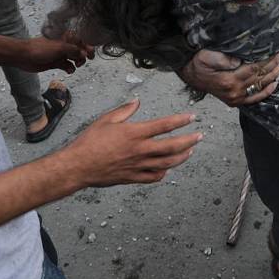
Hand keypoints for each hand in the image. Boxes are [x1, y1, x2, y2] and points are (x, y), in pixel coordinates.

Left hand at [17, 34, 94, 73]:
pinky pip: (68, 66)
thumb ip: (74, 50)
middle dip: (83, 57)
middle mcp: (64, 45)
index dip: (88, 47)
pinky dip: (70, 69)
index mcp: (66, 37)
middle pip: (80, 50)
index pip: (82, 41)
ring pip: (75, 59)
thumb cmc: (40, 48)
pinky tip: (68, 70)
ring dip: (77, 63)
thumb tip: (84, 54)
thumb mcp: (60, 48)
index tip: (91, 55)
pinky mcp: (56, 62)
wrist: (24, 56)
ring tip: (75, 66)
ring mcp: (60, 54)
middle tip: (80, 62)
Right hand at [61, 99, 201, 185]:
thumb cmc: (89, 142)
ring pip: (167, 163)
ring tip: (189, 151)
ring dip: (181, 157)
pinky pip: (153, 177)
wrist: (78, 166)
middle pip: (172, 146)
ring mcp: (138, 165)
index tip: (192, 117)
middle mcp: (140, 150)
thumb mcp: (106, 120)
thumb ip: (124, 110)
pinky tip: (167, 169)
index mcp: (135, 133)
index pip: (164, 125)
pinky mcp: (132, 177)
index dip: (180, 120)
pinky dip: (163, 173)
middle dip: (189, 140)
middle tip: (200, 136)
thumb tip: (137, 101)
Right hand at [177, 49, 278, 105]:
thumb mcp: (207, 56)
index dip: (269, 60)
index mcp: (228, 80)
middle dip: (274, 66)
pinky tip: (274, 85)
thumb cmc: (198, 62)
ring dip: (273, 77)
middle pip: (259, 78)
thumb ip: (224, 59)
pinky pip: (253, 99)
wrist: (188, 73)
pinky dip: (265, 93)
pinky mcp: (234, 101)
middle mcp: (233, 92)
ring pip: (259, 88)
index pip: (255, 69)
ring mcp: (234, 98)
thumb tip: (240, 61)